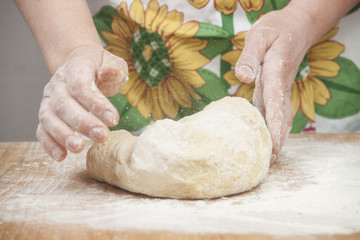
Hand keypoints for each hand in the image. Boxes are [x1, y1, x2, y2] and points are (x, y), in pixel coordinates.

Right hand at [36, 46, 127, 160]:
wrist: (79, 64)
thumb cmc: (99, 67)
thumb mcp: (112, 62)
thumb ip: (114, 68)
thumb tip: (107, 72)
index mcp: (74, 69)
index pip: (80, 86)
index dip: (95, 104)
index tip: (113, 120)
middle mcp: (57, 84)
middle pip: (63, 104)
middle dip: (82, 123)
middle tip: (101, 136)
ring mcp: (49, 100)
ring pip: (48, 118)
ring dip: (63, 135)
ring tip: (79, 148)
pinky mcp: (46, 115)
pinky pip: (42, 130)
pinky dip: (49, 144)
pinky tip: (61, 156)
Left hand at [235, 6, 315, 163]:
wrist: (296, 27)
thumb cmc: (276, 29)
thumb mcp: (260, 35)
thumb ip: (250, 56)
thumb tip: (243, 79)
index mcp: (276, 74)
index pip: (275, 103)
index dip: (274, 126)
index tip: (273, 146)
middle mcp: (280, 86)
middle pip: (281, 117)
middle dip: (276, 140)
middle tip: (268, 163)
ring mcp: (279, 89)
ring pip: (279, 117)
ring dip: (274, 136)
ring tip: (265, 158)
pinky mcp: (275, 89)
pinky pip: (273, 111)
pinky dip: (269, 126)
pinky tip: (259, 136)